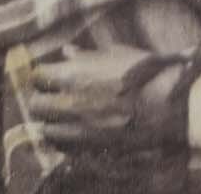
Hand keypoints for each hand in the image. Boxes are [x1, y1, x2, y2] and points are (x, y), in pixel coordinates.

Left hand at [28, 46, 186, 148]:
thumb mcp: (115, 55)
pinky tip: (75, 131)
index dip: (42, 75)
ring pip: (45, 128)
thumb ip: (87, 55)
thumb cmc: (142, 75)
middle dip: (42, 99)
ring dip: (51, 121)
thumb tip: (67, 52)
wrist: (165, 107)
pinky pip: (61, 146)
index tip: (49, 76)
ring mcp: (76, 129)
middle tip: (53, 96)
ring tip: (64, 116)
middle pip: (35, 104)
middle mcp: (68, 103)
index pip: (37, 76)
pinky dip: (63, 139)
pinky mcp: (87, 148)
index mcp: (73, 75)